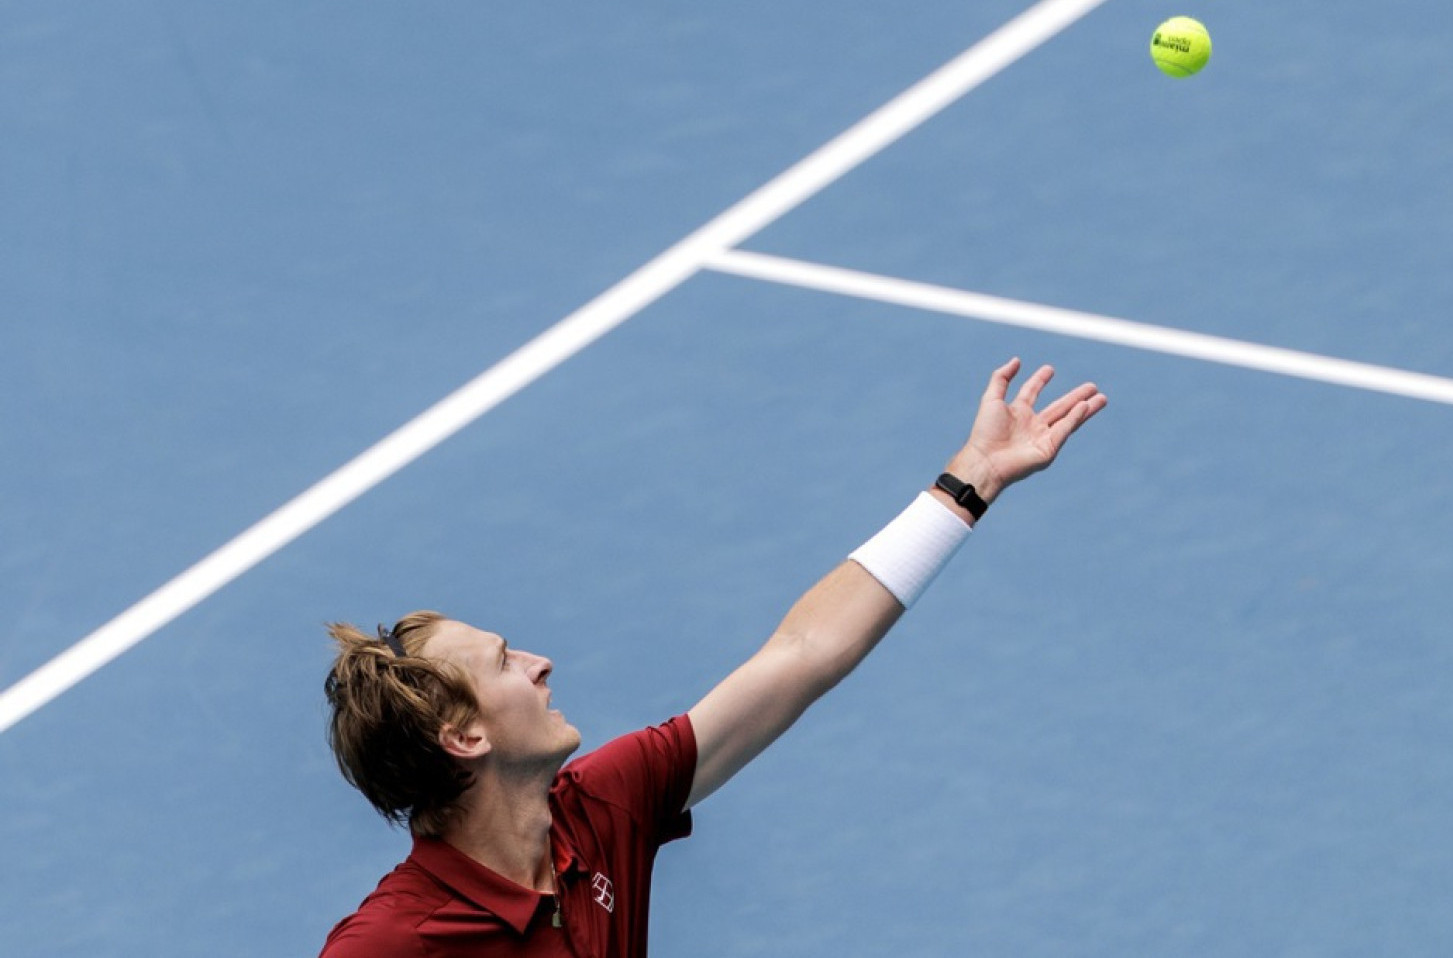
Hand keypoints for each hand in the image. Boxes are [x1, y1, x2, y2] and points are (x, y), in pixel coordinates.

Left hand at [941, 358, 1106, 507]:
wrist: (986, 460)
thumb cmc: (985, 432)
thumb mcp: (992, 399)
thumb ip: (1001, 378)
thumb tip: (1016, 360)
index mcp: (1017, 413)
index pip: (1031, 392)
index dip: (1040, 380)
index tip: (1049, 369)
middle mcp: (1032, 425)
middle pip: (1059, 407)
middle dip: (1076, 396)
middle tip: (1092, 386)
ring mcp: (1042, 438)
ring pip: (1068, 419)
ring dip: (1085, 408)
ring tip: (1101, 398)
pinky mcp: (1049, 449)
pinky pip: (1064, 430)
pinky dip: (1075, 418)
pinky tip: (1085, 405)